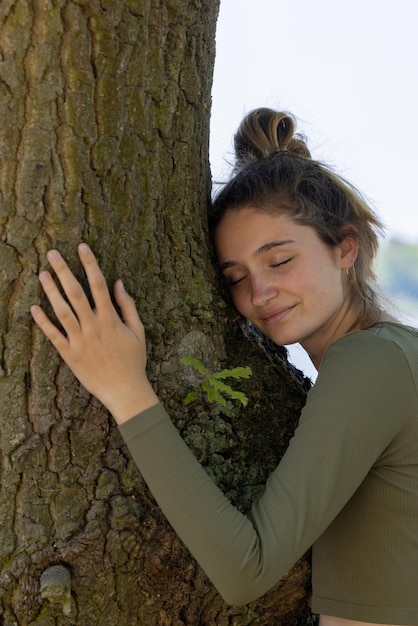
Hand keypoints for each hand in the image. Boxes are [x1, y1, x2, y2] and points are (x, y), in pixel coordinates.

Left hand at [31, 244, 158, 423]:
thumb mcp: (138, 331)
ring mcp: (79, 340)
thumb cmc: (134, 360)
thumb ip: (128, 306)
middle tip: (52, 253)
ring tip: (42, 274)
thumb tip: (118, 283)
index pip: (98, 284)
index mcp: (110, 318)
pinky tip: (34, 308)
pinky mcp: (69, 355)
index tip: (82, 247)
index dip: (90, 263)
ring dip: (51, 291)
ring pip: (61, 311)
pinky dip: (43, 322)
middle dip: (64, 270)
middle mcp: (93, 326)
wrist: (124, 390)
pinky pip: (53, 335)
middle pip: (75, 292)